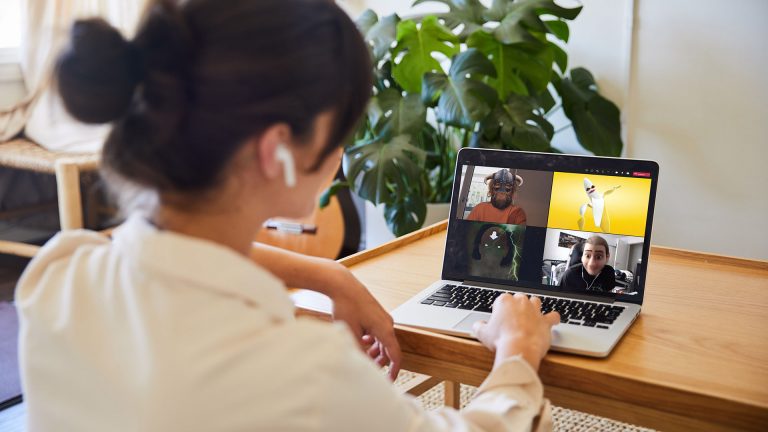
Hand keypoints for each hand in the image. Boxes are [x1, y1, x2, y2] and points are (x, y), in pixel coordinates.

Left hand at [327, 264, 401, 380]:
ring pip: (382, 341)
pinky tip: (360, 340)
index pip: (395, 355)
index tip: (389, 382)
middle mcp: (387, 323)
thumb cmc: (347, 306)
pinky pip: (378, 333)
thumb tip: (363, 365)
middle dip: (379, 361)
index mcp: (384, 329)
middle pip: (388, 350)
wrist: (343, 285)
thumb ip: (359, 352)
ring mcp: (382, 318)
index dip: (394, 371)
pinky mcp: (376, 314)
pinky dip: (371, 341)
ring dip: (374, 351)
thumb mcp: (350, 334)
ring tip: (361, 355)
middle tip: (367, 369)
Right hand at [472, 293, 559, 370]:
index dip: (500, 309)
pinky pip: (553, 315)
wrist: (519, 348)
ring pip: (535, 301)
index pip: (502, 300)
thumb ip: (479, 326)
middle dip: (517, 306)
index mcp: (504, 301)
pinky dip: (552, 318)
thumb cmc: (501, 340)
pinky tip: (552, 320)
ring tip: (531, 315)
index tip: (500, 318)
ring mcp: (534, 310)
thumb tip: (478, 325)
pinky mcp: (545, 320)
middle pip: (519, 298)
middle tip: (513, 318)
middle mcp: (520, 302)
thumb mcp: (483, 333)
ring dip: (533, 307)